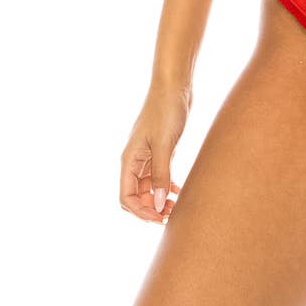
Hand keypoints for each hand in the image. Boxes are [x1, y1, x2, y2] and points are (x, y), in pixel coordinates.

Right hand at [120, 82, 190, 222]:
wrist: (174, 87)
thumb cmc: (166, 111)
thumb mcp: (164, 145)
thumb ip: (161, 175)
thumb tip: (158, 205)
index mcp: (129, 160)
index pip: (126, 197)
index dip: (141, 212)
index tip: (160, 218)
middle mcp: (134, 161)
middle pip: (136, 196)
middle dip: (151, 209)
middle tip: (173, 215)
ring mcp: (146, 157)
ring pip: (148, 189)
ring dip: (160, 200)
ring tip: (178, 206)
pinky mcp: (159, 152)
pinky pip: (158, 178)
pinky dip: (166, 187)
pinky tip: (179, 191)